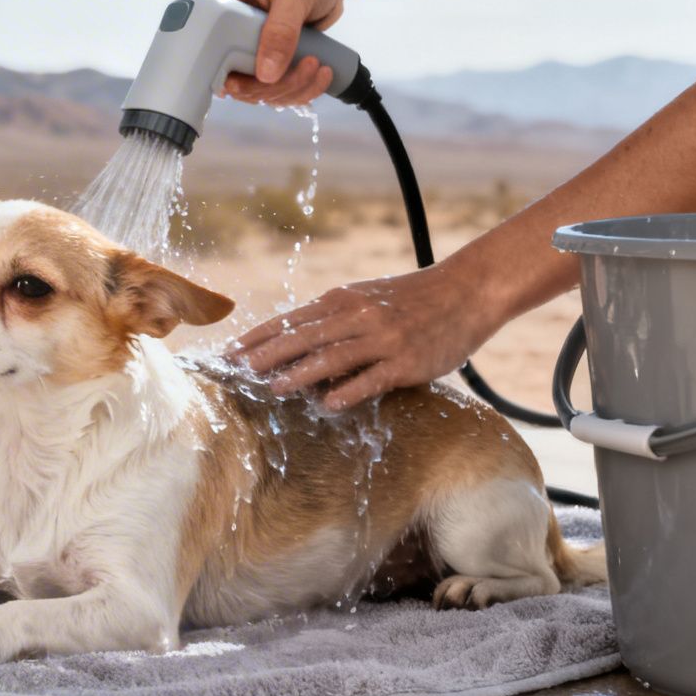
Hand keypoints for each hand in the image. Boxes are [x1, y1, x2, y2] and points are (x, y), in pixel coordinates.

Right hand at [199, 0, 349, 106]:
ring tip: (317, 66)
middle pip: (229, 77)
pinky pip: (273, 91)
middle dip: (270, 84)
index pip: (202, 45)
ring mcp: (242, 48)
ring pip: (254, 90)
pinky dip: (299, 90)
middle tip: (306, 66)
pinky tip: (320, 72)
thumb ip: (281, 30)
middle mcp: (222, 28)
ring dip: (289, 89)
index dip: (224, 69)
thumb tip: (265, 74)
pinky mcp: (263, 60)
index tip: (256, 76)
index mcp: (216, 0)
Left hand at [229, 262, 498, 409]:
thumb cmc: (411, 299)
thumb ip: (332, 318)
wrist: (466, 291)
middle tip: (236, 372)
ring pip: (331, 356)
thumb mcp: (366, 298)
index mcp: (342, 300)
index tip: (230, 353)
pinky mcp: (406, 361)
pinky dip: (348, 390)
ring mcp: (382, 338)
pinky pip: (372, 378)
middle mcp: (357, 316)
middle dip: (266, 355)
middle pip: (302, 337)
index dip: (258, 337)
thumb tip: (293, 343)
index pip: (290, 320)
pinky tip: (327, 405)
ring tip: (272, 389)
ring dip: (299, 373)